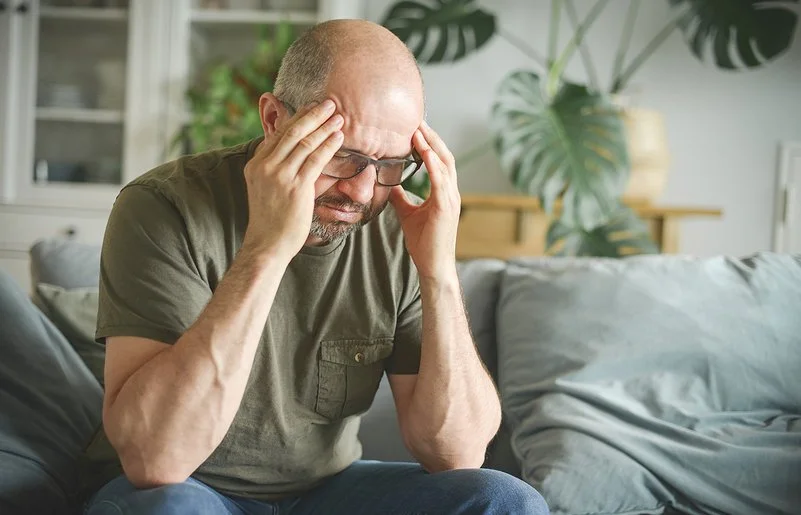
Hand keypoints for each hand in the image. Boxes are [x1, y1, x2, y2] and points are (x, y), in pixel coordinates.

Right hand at [242, 99, 343, 260]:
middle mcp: (265, 166)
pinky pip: (315, 159)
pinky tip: (338, 137)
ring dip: (324, 127)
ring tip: (339, 117)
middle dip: (313, 115)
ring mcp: (280, 176)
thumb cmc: (271, 218)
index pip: (278, 134)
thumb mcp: (265, 187)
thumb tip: (292, 152)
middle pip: (292, 132)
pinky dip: (328, 145)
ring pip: (305, 143)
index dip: (297, 118)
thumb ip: (275, 168)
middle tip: (330, 103)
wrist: (268, 244)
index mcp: (256, 164)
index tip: (312, 108)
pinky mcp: (296, 187)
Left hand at [389, 121, 460, 279]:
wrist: (433, 266)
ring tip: (418, 129)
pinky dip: (432, 163)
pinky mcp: (445, 207)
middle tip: (417, 119)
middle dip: (431, 137)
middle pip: (444, 156)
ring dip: (431, 145)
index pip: (438, 160)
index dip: (429, 143)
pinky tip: (423, 151)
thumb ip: (400, 197)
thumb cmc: (424, 243)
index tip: (416, 127)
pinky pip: (440, 180)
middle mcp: (450, 192)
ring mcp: (451, 199)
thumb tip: (388, 183)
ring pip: (444, 164)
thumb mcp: (407, 213)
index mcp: (443, 192)